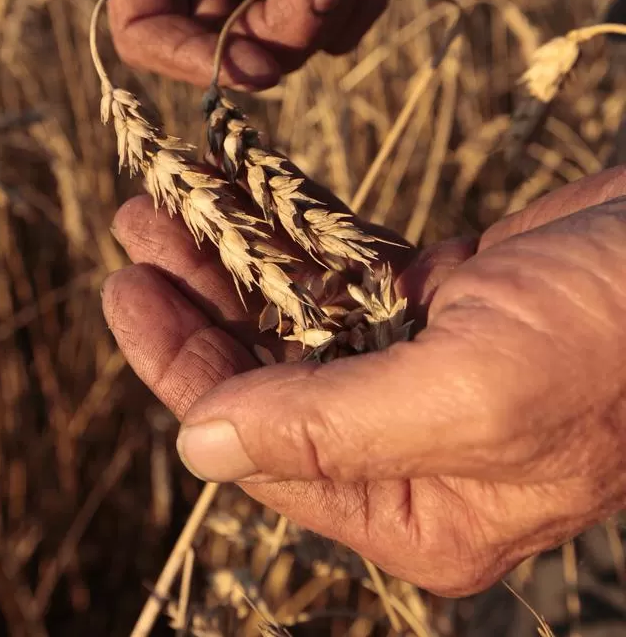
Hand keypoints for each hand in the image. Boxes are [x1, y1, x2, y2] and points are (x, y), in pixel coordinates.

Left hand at [103, 166, 625, 595]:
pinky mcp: (450, 300)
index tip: (127, 292)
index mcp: (419, 506)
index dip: (184, 370)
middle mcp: (418, 447)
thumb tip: (199, 447)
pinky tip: (250, 196)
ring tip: (169, 204)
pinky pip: (349, 269)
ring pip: (302, 316)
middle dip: (198, 304)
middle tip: (137, 231)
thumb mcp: (471, 394)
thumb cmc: (616, 335)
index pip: (265, 447)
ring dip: (237, 260)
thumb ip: (330, 429)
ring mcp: (433, 369)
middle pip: (271, 377)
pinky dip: (299, 234)